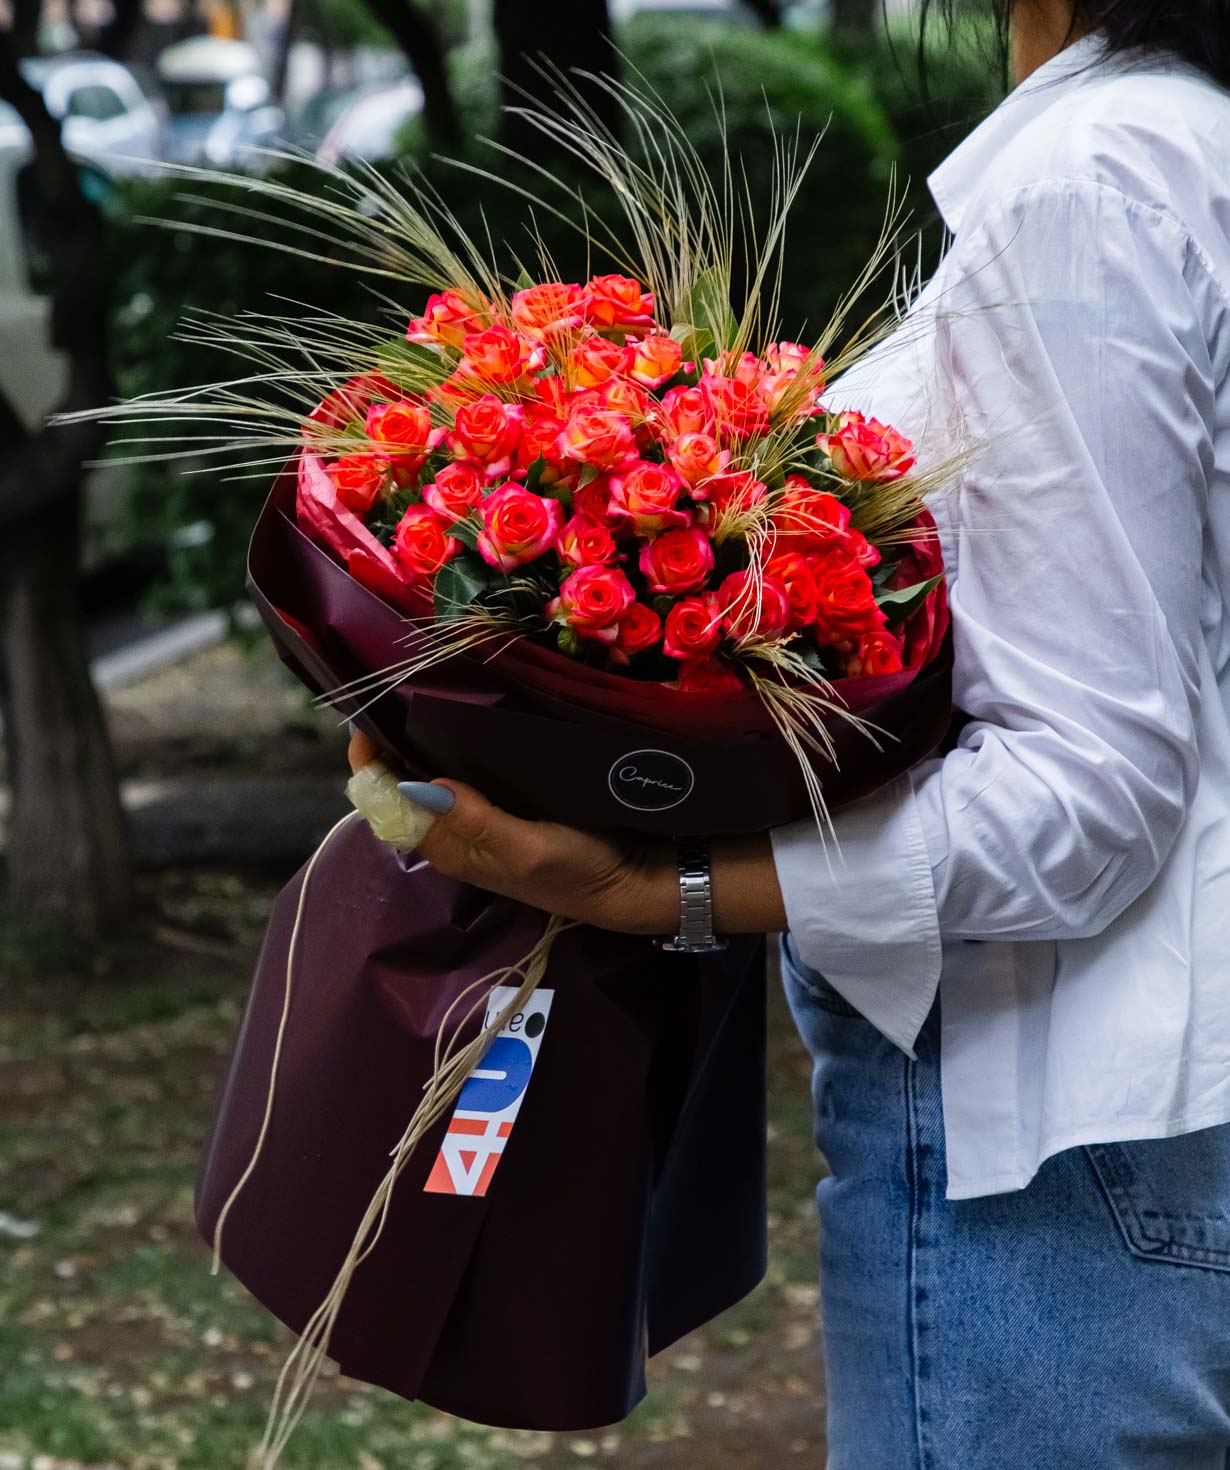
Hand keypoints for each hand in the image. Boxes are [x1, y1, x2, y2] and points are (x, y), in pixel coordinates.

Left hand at [346, 731, 678, 934]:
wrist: (633, 885)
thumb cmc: (581, 871)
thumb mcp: (531, 849)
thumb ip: (478, 822)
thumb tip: (423, 785)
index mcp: (453, 851)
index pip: (392, 812)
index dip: (373, 773)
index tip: (368, 727)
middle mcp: (458, 840)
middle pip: (406, 798)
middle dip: (391, 756)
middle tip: (391, 703)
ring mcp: (482, 827)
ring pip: (432, 789)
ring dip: (420, 753)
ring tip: (419, 705)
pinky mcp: (506, 815)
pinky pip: (464, 785)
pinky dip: (454, 757)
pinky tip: (464, 729)